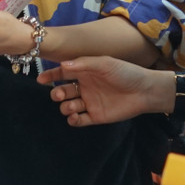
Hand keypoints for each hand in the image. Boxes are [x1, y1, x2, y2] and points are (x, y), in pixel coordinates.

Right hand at [36, 56, 165, 125]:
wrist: (144, 91)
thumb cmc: (125, 72)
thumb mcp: (104, 63)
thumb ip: (83, 64)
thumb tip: (62, 66)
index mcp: (84, 73)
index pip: (62, 74)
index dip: (50, 76)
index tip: (40, 79)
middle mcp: (84, 87)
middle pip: (62, 91)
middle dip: (57, 94)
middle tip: (59, 95)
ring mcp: (89, 102)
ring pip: (68, 106)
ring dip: (65, 107)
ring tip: (72, 107)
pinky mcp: (96, 116)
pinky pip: (79, 120)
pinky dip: (73, 120)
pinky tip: (75, 117)